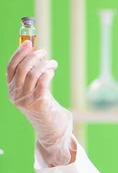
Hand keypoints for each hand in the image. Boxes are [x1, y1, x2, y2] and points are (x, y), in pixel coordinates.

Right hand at [7, 41, 73, 165]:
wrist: (52, 129)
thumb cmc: (45, 108)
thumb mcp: (34, 91)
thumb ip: (32, 76)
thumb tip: (35, 53)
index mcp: (11, 90)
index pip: (10, 67)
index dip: (19, 53)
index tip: (28, 43)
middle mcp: (15, 95)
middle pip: (21, 68)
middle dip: (33, 56)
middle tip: (44, 52)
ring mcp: (26, 100)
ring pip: (33, 73)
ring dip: (44, 64)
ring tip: (53, 64)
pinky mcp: (38, 103)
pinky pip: (42, 82)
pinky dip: (48, 72)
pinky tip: (52, 70)